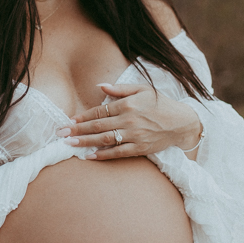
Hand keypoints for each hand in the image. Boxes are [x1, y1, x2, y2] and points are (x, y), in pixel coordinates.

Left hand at [58, 82, 201, 159]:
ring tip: (69, 144)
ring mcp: (134, 135)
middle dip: (77, 129)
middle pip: (98, 126)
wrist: (182, 122)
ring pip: (104, 140)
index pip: (99, 111)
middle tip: (61, 133)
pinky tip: (89, 156)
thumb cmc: (161, 104)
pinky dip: (103, 155)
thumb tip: (100, 86)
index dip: (82, 116)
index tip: (68, 120)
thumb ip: (120, 89)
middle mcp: (129, 120)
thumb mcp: (142, 89)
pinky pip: (118, 153)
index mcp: (128, 104)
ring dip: (85, 142)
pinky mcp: (140, 148)